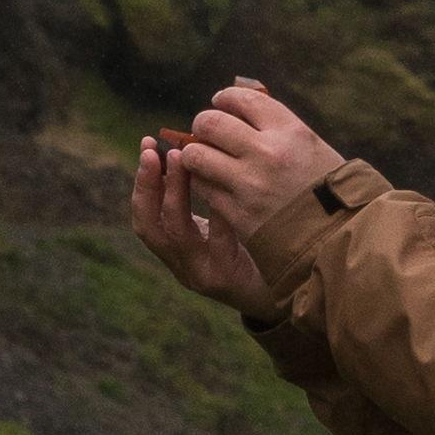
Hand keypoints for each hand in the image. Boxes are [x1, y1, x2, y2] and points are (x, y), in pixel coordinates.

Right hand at [126, 121, 267, 307]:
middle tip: (154, 151)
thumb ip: (205, 194)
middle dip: (149, 185)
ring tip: (184, 159)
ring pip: (177, 233)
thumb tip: (193, 143)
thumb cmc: (257, 248)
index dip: (143, 181)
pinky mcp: (228, 281)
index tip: (148, 145)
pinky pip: (218, 243)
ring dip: (175, 192)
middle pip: (149, 225)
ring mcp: (202, 274)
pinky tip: (227, 186)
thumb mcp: (223, 223)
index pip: (146, 215)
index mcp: (177, 250)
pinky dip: (218, 213)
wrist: (291, 292)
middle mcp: (182, 265)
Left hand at [176, 78, 341, 262]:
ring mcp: (250, 185)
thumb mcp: (312, 147)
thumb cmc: (329, 190)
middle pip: (212, 123)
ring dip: (195, 153)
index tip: (220, 102)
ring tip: (202, 157)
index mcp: (290, 132)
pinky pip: (203, 188)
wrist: (339, 239)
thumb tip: (240, 108)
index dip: (226, 97)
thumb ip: (277, 128)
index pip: (244, 99)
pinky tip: (212, 182)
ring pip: (197, 155)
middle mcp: (267, 153)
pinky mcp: (238, 213)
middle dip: (203, 124)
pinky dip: (202, 182)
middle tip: (204, 130)